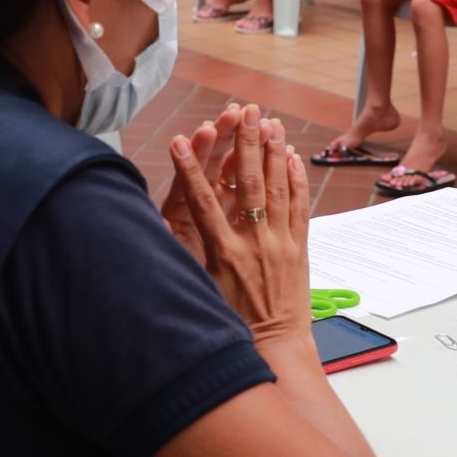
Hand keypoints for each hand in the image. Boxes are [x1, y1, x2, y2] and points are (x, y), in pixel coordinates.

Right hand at [171, 106, 312, 345]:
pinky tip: (293, 158)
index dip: (189, 169)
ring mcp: (280, 243)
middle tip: (245, 111)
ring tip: (271, 122)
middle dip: (245, 144)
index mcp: (223, 252)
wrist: (274, 346)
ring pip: (278, 189)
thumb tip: (158, 229)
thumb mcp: (201, 291)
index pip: (202, 201)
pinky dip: (297, 181)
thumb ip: (185, 258)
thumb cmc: (232, 323)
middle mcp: (253, 242)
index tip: (177, 139)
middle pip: (249, 184)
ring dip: (274, 153)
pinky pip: (299, 208)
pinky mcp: (299, 248)